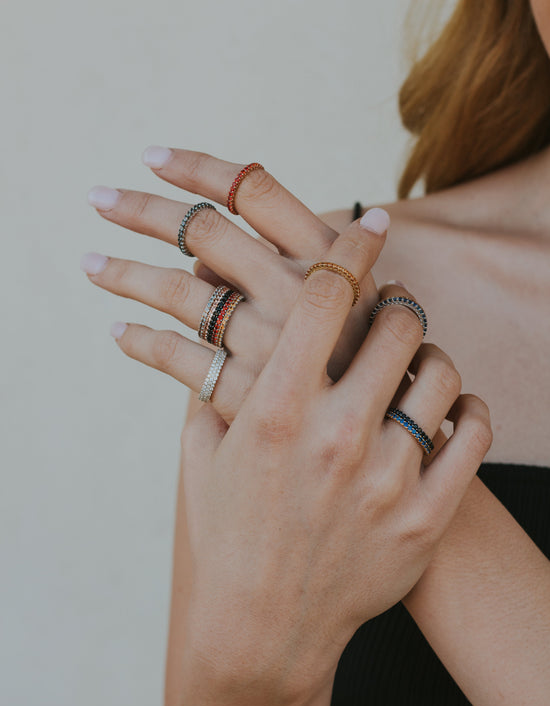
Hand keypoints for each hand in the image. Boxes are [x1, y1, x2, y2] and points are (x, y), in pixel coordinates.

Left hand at [84, 148, 388, 421]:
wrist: (391, 445)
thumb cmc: (372, 365)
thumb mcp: (356, 303)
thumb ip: (281, 267)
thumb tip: (200, 248)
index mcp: (327, 259)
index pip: (254, 190)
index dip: (198, 167)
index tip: (150, 156)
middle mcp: (296, 292)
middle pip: (203, 230)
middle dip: (142, 209)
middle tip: (98, 199)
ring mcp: (270, 344)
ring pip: (179, 292)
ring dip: (124, 273)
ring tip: (89, 264)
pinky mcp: (247, 394)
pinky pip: (177, 360)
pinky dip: (141, 342)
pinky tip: (120, 332)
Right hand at [175, 213, 491, 705]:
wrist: (260, 629)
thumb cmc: (225, 534)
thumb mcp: (202, 452)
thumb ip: (212, 380)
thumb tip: (216, 315)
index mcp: (274, 409)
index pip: (328, 294)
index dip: (353, 246)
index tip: (372, 221)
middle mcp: (334, 435)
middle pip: (397, 322)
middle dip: (396, 302)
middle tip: (391, 310)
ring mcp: (385, 478)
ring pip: (440, 373)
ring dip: (428, 356)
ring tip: (412, 366)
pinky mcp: (423, 519)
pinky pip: (470, 436)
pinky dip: (464, 411)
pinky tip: (445, 411)